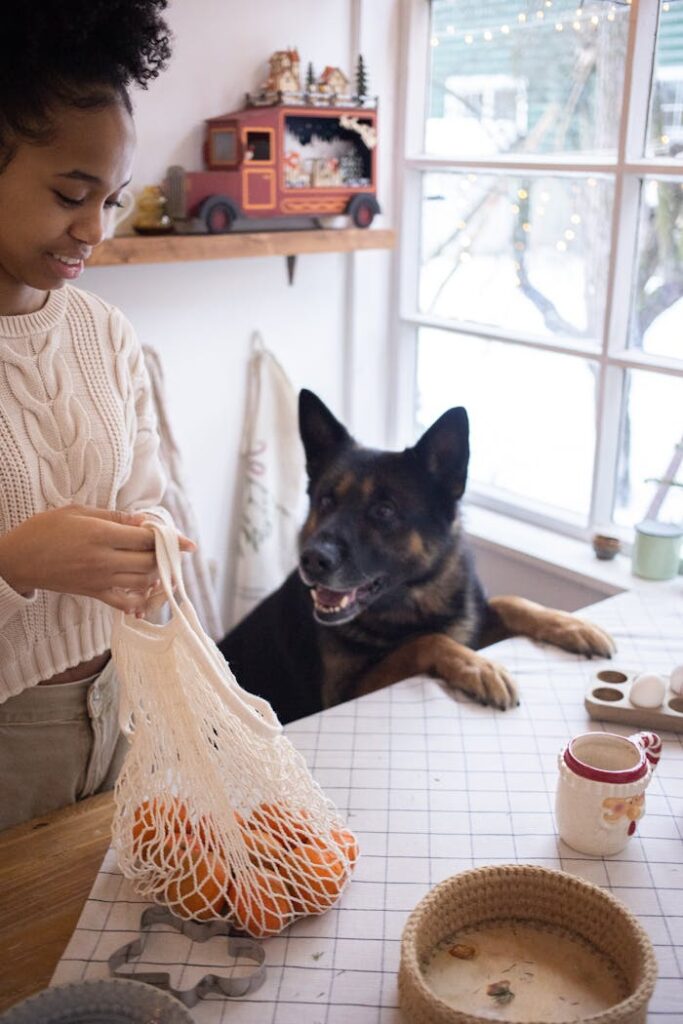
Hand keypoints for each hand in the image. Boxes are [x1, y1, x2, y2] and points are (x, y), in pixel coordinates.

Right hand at [0, 505, 195, 613]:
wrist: (19, 558)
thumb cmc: (46, 529)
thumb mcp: (78, 511)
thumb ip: (114, 517)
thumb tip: (143, 521)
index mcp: (100, 534)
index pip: (146, 538)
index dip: (170, 539)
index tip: (188, 542)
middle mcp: (104, 559)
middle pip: (150, 562)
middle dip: (167, 558)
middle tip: (175, 553)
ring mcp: (99, 579)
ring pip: (142, 583)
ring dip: (158, 577)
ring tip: (163, 567)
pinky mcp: (93, 593)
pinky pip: (124, 602)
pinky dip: (140, 601)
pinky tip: (149, 594)